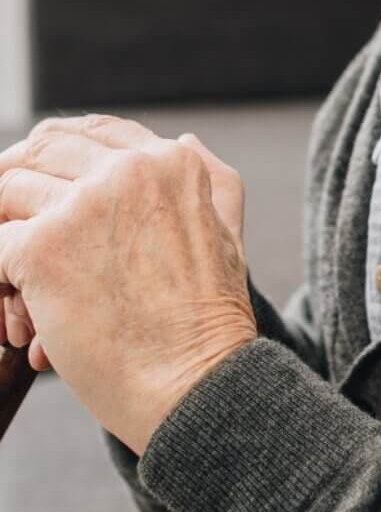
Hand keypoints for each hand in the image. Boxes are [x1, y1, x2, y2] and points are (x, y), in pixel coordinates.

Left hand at [0, 115, 256, 452]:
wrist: (197, 381)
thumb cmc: (210, 318)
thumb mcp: (227, 226)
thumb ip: (207, 174)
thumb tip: (183, 138)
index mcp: (169, 160)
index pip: (92, 130)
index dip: (57, 152)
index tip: (40, 181)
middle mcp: (126, 169)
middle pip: (42, 150)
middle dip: (17, 185)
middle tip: (12, 226)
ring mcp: (82, 205)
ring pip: (9, 193)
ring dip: (7, 236)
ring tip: (21, 291)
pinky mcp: (43, 248)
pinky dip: (0, 282)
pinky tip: (23, 321)